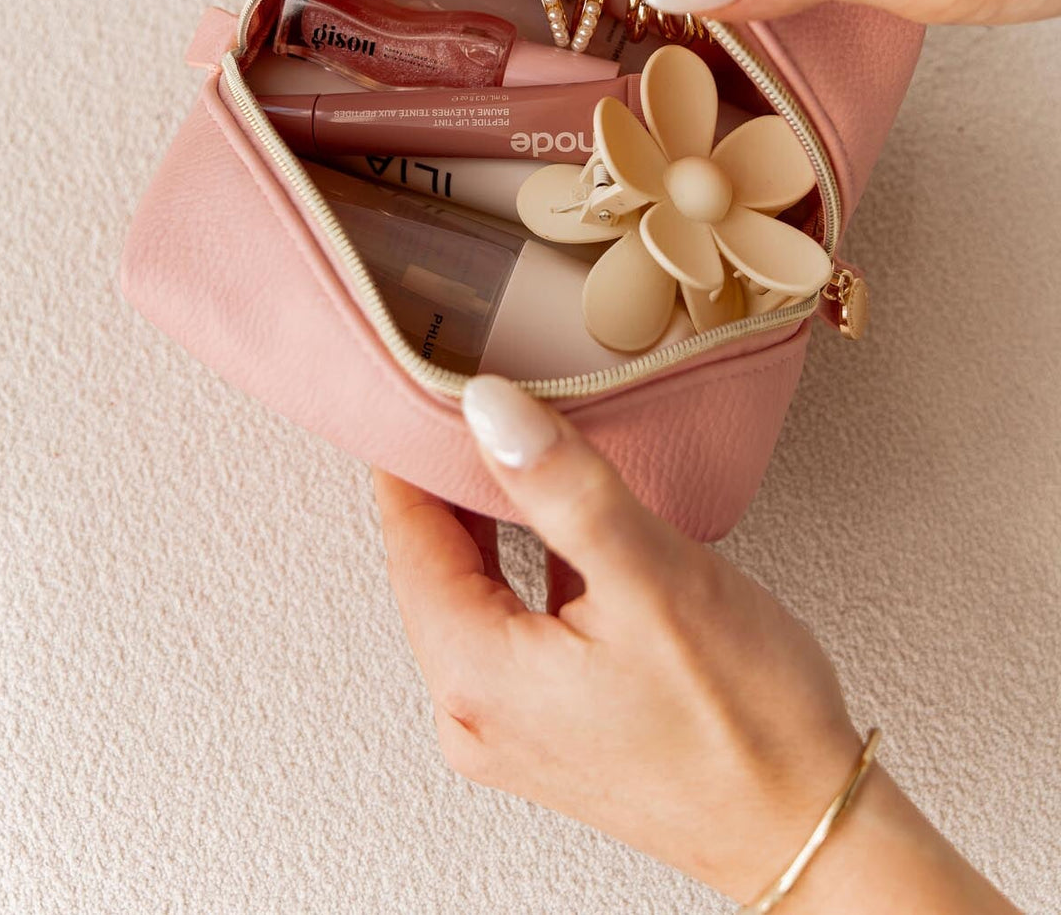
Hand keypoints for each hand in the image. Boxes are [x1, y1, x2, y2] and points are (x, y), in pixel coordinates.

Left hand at [374, 377, 1017, 910]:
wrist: (809, 829)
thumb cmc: (743, 723)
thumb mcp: (651, 577)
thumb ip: (563, 486)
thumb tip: (488, 410)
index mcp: (475, 674)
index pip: (407, 536)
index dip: (407, 454)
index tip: (415, 387)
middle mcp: (474, 712)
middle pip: (431, 566)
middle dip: (444, 482)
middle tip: (461, 403)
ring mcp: (510, 728)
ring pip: (472, 593)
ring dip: (486, 523)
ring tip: (508, 452)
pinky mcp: (550, 728)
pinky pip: (510, 625)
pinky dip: (523, 568)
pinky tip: (558, 531)